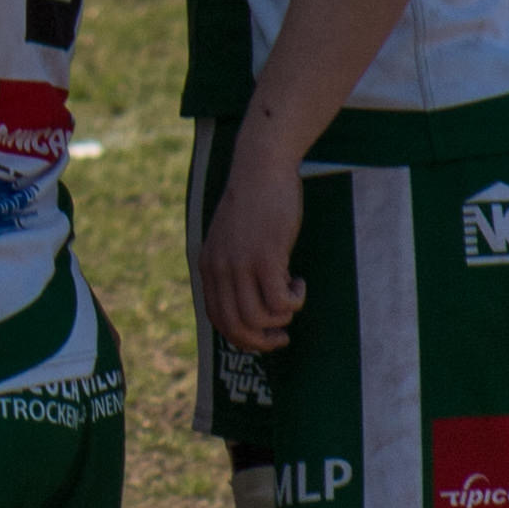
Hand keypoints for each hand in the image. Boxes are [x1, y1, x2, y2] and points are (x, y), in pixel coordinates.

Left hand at [196, 142, 310, 352]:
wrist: (261, 166)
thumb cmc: (254, 199)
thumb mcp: (233, 236)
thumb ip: (234, 263)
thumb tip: (250, 295)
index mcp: (209, 266)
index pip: (217, 318)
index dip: (241, 335)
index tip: (261, 336)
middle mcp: (220, 269)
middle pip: (236, 326)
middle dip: (261, 341)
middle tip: (281, 337)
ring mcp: (241, 264)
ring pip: (258, 318)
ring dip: (280, 320)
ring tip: (292, 301)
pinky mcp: (265, 257)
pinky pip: (279, 300)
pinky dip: (293, 301)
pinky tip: (299, 283)